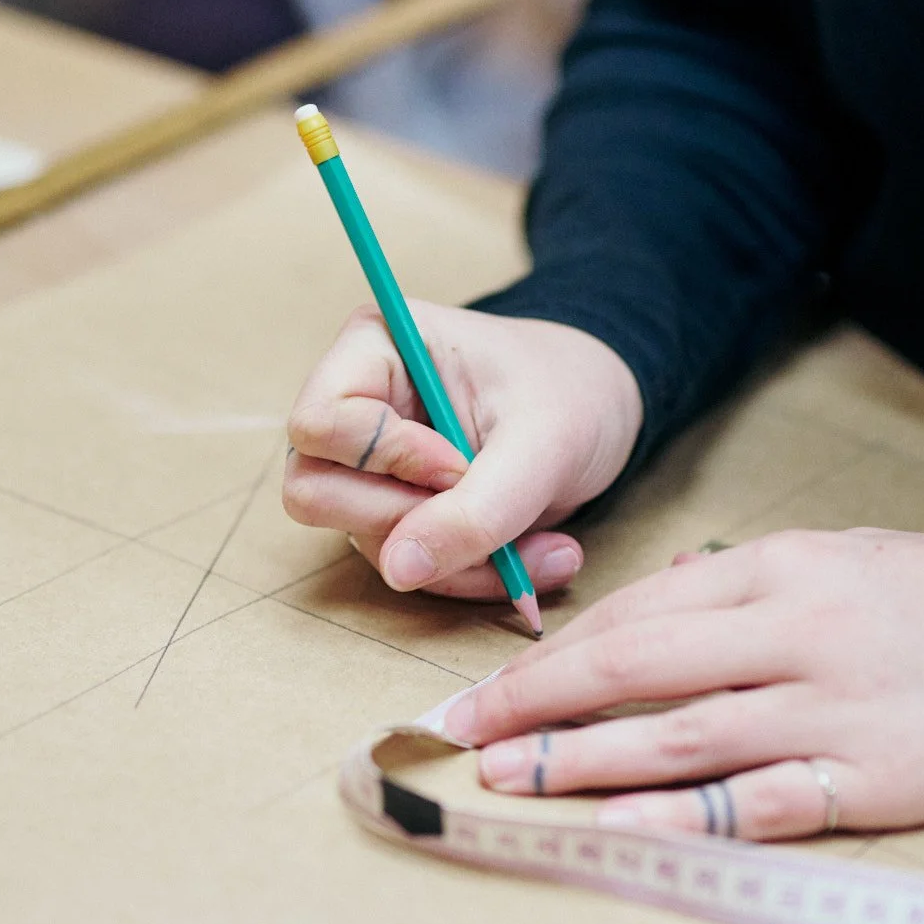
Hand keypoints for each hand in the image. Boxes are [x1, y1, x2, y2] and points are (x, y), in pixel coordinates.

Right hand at [283, 303, 643, 599]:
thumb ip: (475, 510)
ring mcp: (372, 467)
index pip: (318, 424)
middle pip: (315, 491)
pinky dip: (473, 574)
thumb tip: (398, 570)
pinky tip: (535, 555)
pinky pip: (409, 568)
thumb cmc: (572, 393)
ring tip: (540, 546)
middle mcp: (356, 407)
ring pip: (367, 542)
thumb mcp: (541, 445)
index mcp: (374, 349)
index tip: (459, 465)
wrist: (608, 409)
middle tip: (492, 509)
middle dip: (410, 521)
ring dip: (458, 562)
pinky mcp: (400, 513)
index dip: (383, 459)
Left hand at [440, 530, 923, 836]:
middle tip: (462, 735)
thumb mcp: (841, 557)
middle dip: (537, 702)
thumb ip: (742, 581)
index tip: (488, 688)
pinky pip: (755, 805)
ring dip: (582, 762)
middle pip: (637, 668)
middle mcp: (795, 634)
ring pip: (678, 738)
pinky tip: (616, 832)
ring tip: (510, 781)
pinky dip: (681, 820)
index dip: (551, 653)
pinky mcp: (866, 783)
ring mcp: (828, 712)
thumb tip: (655, 597)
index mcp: (783, 570)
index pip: (639, 611)